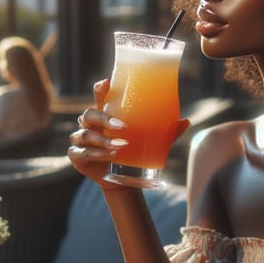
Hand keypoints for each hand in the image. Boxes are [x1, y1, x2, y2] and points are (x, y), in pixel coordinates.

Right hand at [69, 79, 190, 187]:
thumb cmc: (135, 152)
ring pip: (86, 135)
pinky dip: (96, 154)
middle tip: (122, 126)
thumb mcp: (152, 141)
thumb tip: (186, 121)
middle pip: (89, 114)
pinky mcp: (77, 157)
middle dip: (103, 119)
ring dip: (103, 140)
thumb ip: (166, 132)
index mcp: (105, 115)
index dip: (100, 90)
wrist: (123, 179)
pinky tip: (110, 156)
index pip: (99, 97)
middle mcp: (90, 125)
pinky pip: (82, 153)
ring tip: (121, 146)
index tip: (106, 83)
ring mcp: (81, 140)